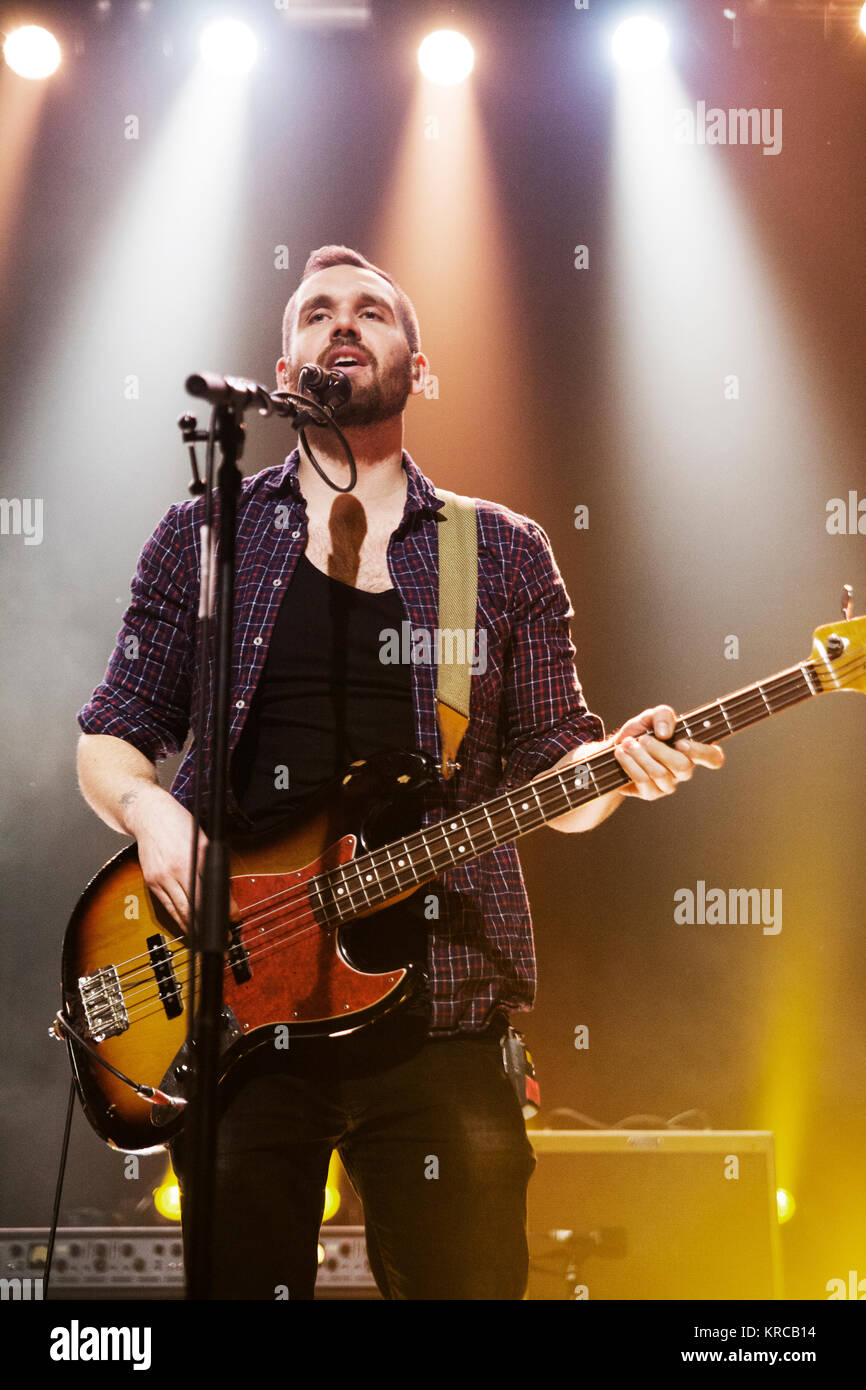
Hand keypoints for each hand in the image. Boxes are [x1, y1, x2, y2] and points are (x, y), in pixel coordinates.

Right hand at [127, 784, 238, 931]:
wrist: (150, 815)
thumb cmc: (179, 824)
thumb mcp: (204, 839)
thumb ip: (213, 864)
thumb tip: (225, 889)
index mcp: (194, 857)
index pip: (213, 890)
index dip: (224, 908)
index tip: (234, 918)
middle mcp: (177, 870)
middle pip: (195, 906)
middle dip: (210, 925)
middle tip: (224, 935)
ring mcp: (161, 877)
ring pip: (179, 911)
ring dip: (194, 927)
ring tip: (207, 937)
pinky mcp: (151, 882)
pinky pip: (166, 906)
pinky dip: (178, 918)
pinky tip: (187, 926)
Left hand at [611, 704, 723, 799]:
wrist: (615, 750)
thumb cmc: (639, 733)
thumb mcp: (650, 716)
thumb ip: (663, 715)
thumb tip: (666, 733)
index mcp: (691, 750)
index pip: (714, 757)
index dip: (702, 752)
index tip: (681, 743)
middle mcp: (684, 770)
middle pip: (683, 767)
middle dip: (659, 750)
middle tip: (642, 739)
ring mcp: (669, 784)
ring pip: (661, 774)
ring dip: (641, 755)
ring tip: (628, 744)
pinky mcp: (651, 793)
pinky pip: (644, 781)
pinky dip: (630, 764)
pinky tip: (622, 754)